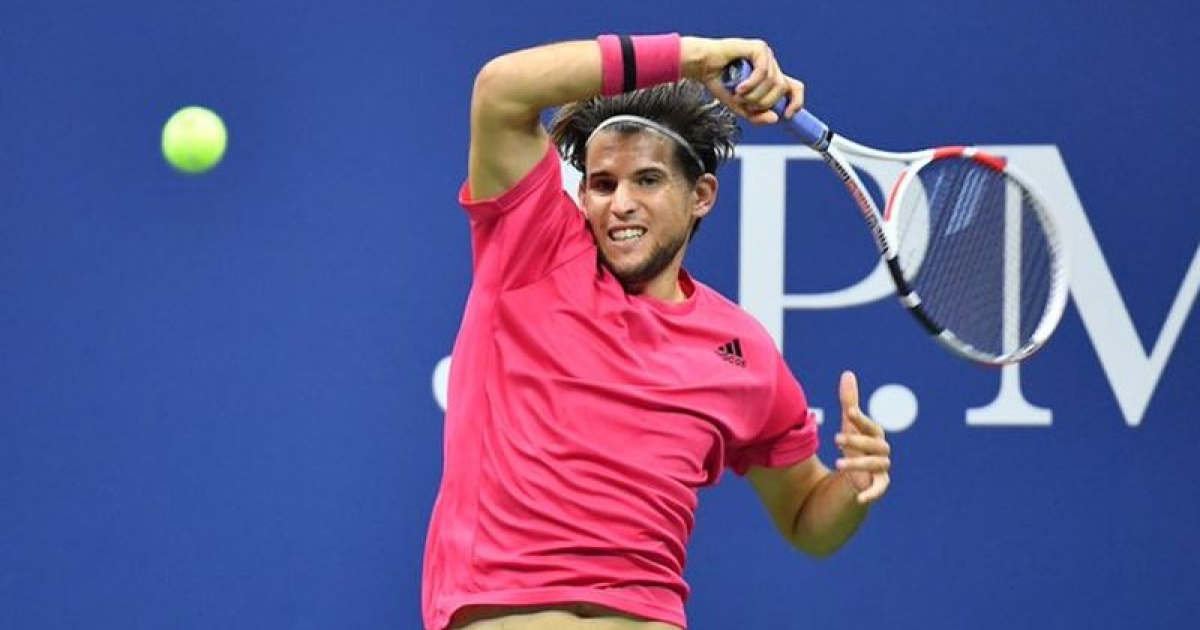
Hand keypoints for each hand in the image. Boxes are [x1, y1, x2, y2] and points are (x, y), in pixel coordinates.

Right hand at [683, 37, 804, 123]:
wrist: (702, 66)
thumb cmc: (719, 82)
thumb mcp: (739, 107)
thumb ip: (756, 116)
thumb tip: (775, 119)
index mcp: (771, 78)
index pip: (796, 89)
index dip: (796, 103)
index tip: (786, 116)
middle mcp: (772, 65)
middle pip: (782, 88)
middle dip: (764, 102)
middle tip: (745, 103)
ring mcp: (766, 55)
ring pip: (773, 81)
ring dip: (754, 94)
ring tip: (738, 94)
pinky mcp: (758, 48)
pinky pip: (763, 71)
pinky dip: (751, 83)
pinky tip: (739, 88)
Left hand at [834, 371, 890, 504]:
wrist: (853, 479)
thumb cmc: (853, 449)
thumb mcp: (848, 426)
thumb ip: (849, 401)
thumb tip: (848, 373)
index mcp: (873, 436)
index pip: (871, 425)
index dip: (861, 419)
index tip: (849, 411)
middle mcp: (881, 452)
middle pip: (875, 445)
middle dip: (857, 441)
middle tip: (836, 438)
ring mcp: (880, 470)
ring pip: (876, 465)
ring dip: (858, 464)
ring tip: (838, 463)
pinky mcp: (877, 487)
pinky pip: (879, 490)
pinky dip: (872, 494)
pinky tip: (859, 498)